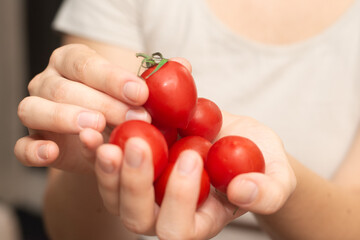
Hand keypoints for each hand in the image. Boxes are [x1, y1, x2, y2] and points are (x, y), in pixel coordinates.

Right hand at [14, 44, 149, 173]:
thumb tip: (185, 65)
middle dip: (101, 103)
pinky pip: (21, 146)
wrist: (105, 141)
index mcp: (73, 63)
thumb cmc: (123, 110)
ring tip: (95, 129)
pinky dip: (33, 150)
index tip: (141, 93)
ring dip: (64, 118)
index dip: (112, 78)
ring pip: (34, 109)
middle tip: (134, 118)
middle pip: (63, 87)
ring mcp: (36, 111)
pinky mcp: (33, 141)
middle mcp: (49, 82)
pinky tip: (52, 153)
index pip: (86, 63)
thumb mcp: (139, 96)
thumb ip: (156, 81)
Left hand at [95, 111, 295, 238]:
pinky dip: (95, 147)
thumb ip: (267, 191)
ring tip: (103, 136)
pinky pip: (108, 164)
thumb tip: (244, 191)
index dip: (180, 198)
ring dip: (106, 168)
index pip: (179, 227)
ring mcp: (146, 190)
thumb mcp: (275, 175)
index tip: (192, 155)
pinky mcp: (134, 165)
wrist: (237, 139)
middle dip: (134, 183)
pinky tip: (93, 126)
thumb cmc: (259, 162)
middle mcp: (165, 212)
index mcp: (198, 221)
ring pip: (114, 194)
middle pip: (137, 215)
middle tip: (137, 145)